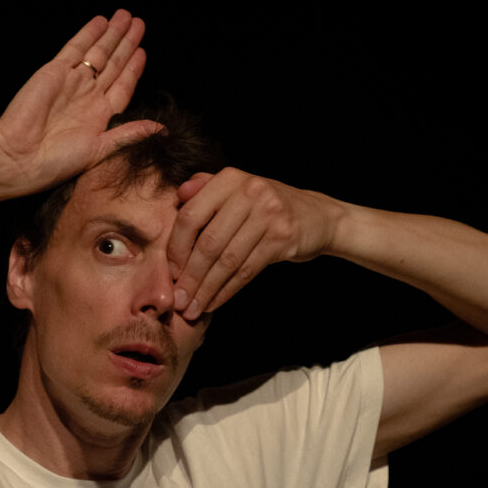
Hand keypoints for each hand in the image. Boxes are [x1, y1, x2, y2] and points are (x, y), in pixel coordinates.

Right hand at [0, 9, 161, 196]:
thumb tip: (162, 129)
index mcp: (99, 117)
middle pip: (113, 64)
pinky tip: (101, 22)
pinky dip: (89, 34)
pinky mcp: (55, 71)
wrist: (18, 157)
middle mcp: (86, 97)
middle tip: (139, 24)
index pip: (122, 86)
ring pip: (98, 52)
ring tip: (126, 17)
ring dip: (112, 35)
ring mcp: (71, 83)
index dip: (133, 69)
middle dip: (126, 44)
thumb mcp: (100, 150)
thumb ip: (129, 134)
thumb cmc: (56, 162)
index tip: (143, 53)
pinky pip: (75, 48)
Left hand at [167, 168, 342, 318]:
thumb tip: (178, 195)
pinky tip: (214, 303)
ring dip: (206, 289)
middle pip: (208, 242)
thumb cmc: (266, 207)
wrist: (317, 216)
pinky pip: (247, 270)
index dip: (177, 248)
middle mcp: (249, 192)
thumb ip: (206, 189)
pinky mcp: (283, 237)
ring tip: (192, 309)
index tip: (169, 272)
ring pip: (227, 260)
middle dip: (190, 276)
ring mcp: (269, 214)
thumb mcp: (238, 190)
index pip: (191, 215)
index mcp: (229, 178)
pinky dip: (227, 290)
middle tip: (178, 300)